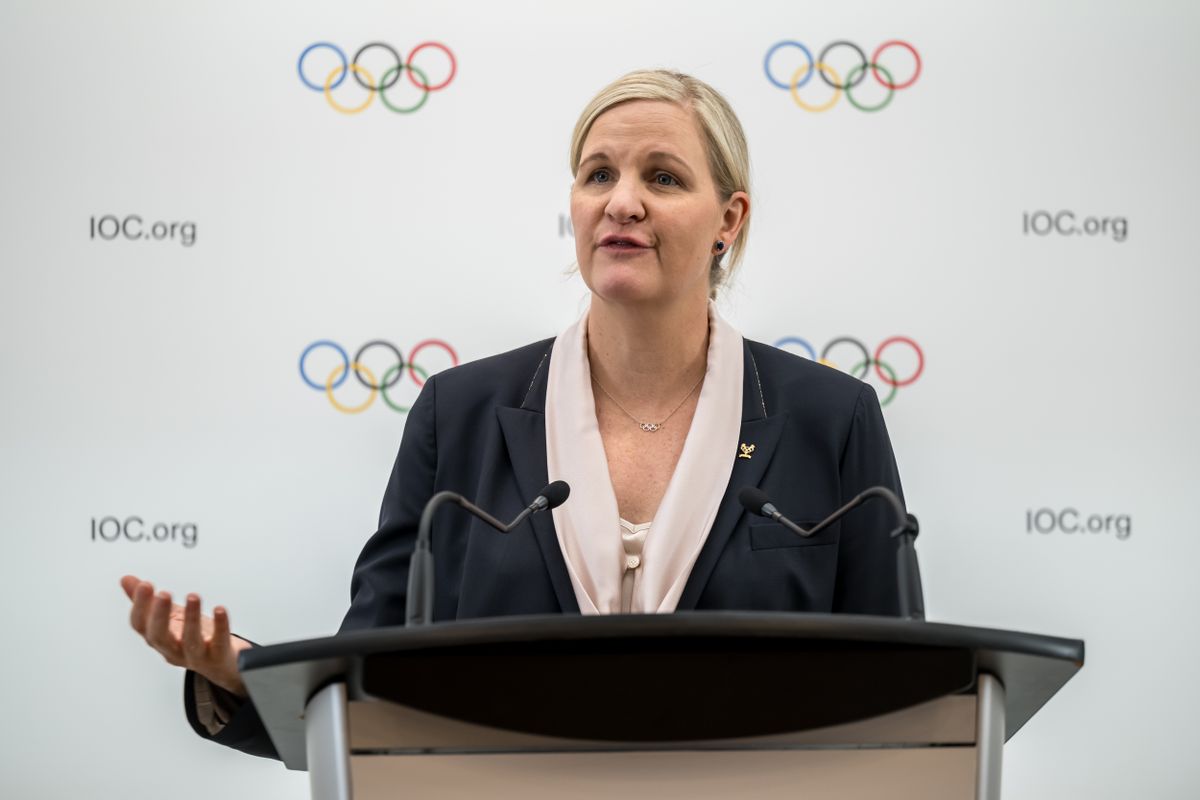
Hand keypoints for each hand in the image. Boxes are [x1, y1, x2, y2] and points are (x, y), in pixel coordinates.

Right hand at [120, 574, 251, 698]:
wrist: (220, 665)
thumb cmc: (191, 638)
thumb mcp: (169, 617)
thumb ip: (148, 600)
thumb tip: (125, 578)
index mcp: (158, 639)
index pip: (141, 626)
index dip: (140, 607)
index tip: (145, 584)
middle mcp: (173, 651)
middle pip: (160, 637)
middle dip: (160, 616)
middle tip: (163, 593)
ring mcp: (195, 656)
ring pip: (191, 641)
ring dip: (191, 618)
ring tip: (193, 596)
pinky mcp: (218, 657)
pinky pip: (219, 642)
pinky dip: (220, 626)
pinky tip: (220, 609)